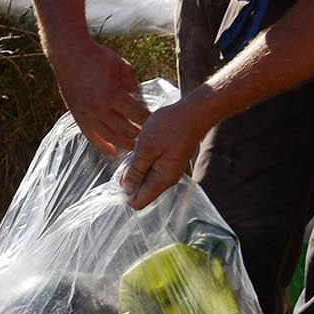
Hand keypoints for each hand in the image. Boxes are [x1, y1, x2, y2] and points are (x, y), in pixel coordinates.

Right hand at [50, 37, 145, 155]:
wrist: (70, 55)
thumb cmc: (98, 58)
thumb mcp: (122, 67)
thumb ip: (133, 86)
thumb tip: (141, 101)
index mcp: (113, 94)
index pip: (137, 115)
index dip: (148, 120)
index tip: (157, 123)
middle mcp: (100, 108)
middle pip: (125, 130)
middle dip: (139, 134)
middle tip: (149, 137)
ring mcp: (88, 115)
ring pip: (110, 137)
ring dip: (124, 144)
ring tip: (135, 147)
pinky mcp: (78, 117)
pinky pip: (91, 137)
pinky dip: (103, 147)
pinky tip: (113, 153)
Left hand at [119, 90, 216, 206]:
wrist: (194, 112)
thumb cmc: (170, 126)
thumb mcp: (146, 147)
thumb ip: (136, 171)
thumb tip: (126, 191)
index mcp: (162, 180)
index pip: (138, 202)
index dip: (124, 193)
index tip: (120, 175)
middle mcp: (167, 180)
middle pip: (141, 192)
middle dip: (129, 180)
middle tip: (129, 158)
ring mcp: (169, 172)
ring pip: (145, 180)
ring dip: (136, 169)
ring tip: (138, 150)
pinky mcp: (170, 164)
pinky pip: (151, 170)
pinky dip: (144, 162)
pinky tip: (143, 148)